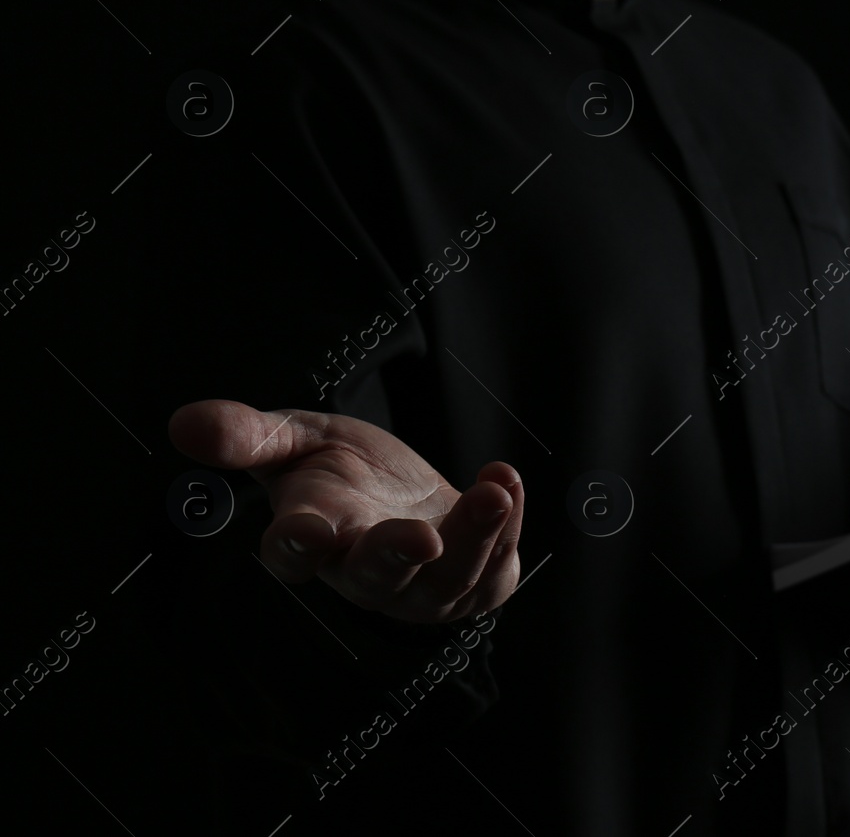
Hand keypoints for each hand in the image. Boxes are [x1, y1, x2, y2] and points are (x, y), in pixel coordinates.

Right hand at [169, 400, 523, 623]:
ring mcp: (423, 584)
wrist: (407, 494)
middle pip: (378, 577)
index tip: (309, 531)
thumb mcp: (296, 440)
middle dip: (397, 558)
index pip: (295, 554)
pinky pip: (495, 565)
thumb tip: (184, 422)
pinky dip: (509, 523)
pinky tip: (506, 480)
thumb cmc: (341, 471)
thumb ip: (248, 436)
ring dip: (475, 537)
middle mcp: (366, 570)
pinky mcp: (474, 581)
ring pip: (448, 577)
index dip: (300, 546)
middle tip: (421, 537)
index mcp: (313, 537)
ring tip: (494, 492)